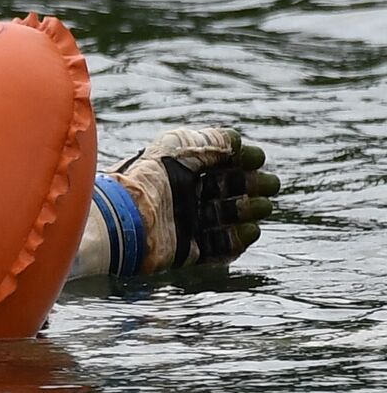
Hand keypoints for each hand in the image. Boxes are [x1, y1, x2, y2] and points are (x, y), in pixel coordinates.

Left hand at [107, 127, 278, 272]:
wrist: (122, 218)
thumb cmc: (147, 178)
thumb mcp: (177, 146)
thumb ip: (210, 141)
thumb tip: (236, 143)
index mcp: (176, 169)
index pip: (216, 163)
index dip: (240, 159)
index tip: (258, 159)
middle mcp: (180, 196)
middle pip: (224, 191)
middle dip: (251, 186)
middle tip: (270, 186)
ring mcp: (182, 224)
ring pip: (224, 219)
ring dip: (247, 212)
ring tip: (262, 207)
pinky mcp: (182, 251)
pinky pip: (215, 249)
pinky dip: (235, 242)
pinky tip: (250, 231)